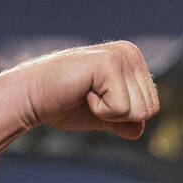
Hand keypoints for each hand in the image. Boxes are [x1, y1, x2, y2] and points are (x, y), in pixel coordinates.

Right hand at [8, 41, 159, 138]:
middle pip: (149, 110)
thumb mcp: (105, 116)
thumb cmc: (64, 105)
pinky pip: (121, 109)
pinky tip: (82, 92)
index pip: (152, 107)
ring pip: (139, 111)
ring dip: (109, 113)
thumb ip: (127, 121)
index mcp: (134, 60)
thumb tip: (139, 130)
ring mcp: (120, 55)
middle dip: (119, 116)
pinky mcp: (108, 63)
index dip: (124, 117)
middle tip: (90, 99)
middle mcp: (131, 52)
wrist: (30, 98)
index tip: (97, 101)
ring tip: (86, 94)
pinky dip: (100, 111)